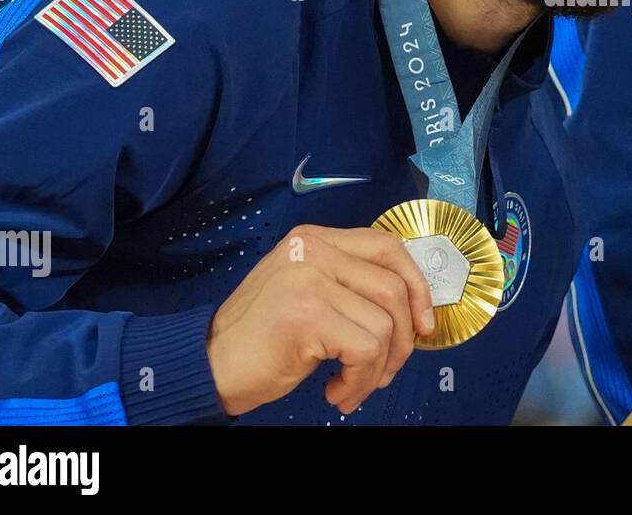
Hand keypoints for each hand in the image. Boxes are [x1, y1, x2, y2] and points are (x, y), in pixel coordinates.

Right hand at [206, 224, 435, 416]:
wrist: (207, 365)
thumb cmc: (259, 338)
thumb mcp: (306, 292)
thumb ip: (349, 284)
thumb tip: (413, 306)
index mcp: (315, 239)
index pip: (387, 245)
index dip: (416, 284)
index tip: (424, 322)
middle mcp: (313, 249)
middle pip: (393, 286)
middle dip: (404, 337)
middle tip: (387, 369)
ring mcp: (309, 279)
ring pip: (384, 324)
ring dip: (378, 368)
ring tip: (352, 386)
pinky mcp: (307, 314)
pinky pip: (366, 350)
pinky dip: (360, 380)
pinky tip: (337, 392)